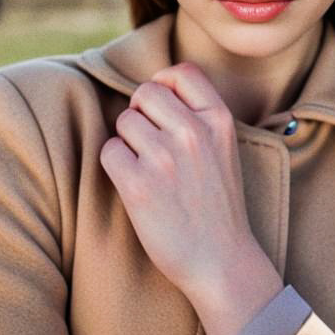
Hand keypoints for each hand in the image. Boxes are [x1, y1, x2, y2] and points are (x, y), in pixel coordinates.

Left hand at [99, 61, 257, 296]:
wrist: (221, 262)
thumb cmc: (218, 203)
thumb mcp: (224, 148)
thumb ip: (198, 115)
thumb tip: (154, 86)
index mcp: (219, 120)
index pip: (182, 73)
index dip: (164, 83)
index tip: (161, 106)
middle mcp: (193, 133)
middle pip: (145, 92)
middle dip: (141, 113)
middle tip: (150, 142)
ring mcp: (165, 158)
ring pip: (124, 121)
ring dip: (128, 142)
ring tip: (149, 169)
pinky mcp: (138, 185)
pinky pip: (109, 151)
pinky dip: (116, 166)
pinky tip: (136, 184)